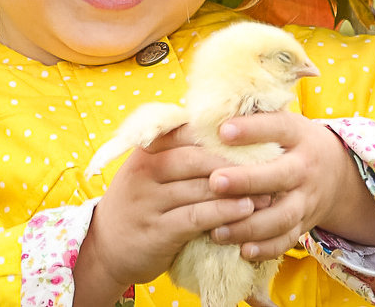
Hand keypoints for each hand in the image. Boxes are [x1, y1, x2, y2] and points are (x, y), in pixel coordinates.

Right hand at [74, 126, 257, 301]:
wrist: (105, 247)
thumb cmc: (141, 202)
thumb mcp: (151, 170)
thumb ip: (180, 150)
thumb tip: (229, 129)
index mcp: (148, 148)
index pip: (190, 131)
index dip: (224, 133)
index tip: (257, 136)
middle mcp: (145, 170)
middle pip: (198, 157)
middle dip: (236, 161)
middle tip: (269, 165)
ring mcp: (149, 200)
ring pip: (201, 187)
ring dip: (238, 189)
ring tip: (267, 191)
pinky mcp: (157, 230)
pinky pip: (197, 217)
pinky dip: (224, 213)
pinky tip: (245, 211)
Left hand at [206, 112, 374, 260]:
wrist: (338, 173)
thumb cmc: (294, 142)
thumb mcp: (285, 122)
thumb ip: (255, 117)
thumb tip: (207, 109)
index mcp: (298, 135)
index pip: (277, 128)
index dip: (252, 130)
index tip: (222, 131)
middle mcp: (305, 167)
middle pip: (279, 176)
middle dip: (246, 181)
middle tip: (214, 181)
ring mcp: (307, 199)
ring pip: (281, 216)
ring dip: (249, 225)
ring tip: (217, 228)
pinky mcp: (305, 223)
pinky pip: (287, 240)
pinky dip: (266, 249)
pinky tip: (242, 251)